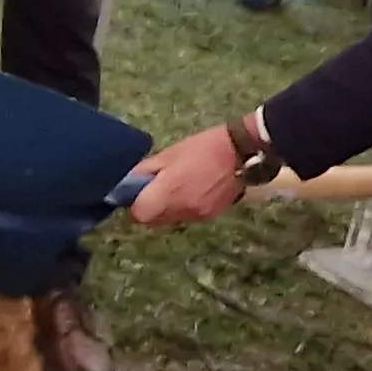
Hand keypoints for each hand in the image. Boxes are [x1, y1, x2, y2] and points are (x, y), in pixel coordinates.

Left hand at [127, 125, 252, 228]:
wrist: (242, 154)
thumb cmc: (202, 148)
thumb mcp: (169, 153)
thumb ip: (145, 171)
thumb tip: (129, 184)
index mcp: (168, 192)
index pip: (139, 215)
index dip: (135, 205)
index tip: (139, 193)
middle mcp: (181, 210)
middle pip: (153, 222)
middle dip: (149, 209)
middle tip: (155, 191)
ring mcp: (196, 216)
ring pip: (170, 221)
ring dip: (167, 209)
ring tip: (178, 188)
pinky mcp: (210, 217)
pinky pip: (187, 217)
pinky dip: (184, 208)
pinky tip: (194, 191)